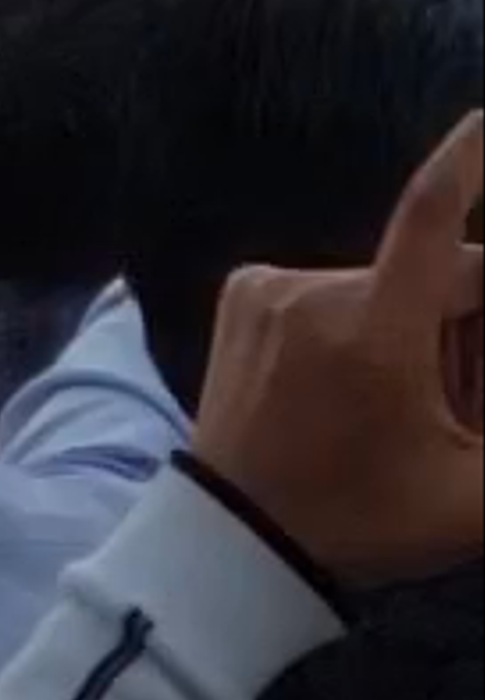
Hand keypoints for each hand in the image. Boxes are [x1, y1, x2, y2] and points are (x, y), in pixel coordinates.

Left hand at [191, 112, 483, 590]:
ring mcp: (274, 288)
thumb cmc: (362, 519)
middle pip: (432, 275)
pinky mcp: (244, 292)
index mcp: (378, 333)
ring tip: (395, 405)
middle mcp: (321, 292)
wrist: (237, 539)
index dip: (467, 161)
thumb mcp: (469, 499)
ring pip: (382, 284)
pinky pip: (326, 289)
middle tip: (461, 399)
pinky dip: (352, 320)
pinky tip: (341, 384)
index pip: (431, 216)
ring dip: (410, 322)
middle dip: (467, 320)